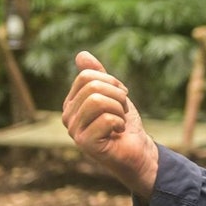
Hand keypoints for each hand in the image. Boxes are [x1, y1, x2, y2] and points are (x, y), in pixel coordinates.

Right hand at [61, 52, 158, 196]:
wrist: (138, 151)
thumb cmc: (125, 124)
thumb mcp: (114, 94)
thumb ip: (98, 75)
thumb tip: (81, 54)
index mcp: (72, 102)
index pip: (86, 76)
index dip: (112, 82)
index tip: (121, 97)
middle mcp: (67, 116)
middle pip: (92, 86)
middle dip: (117, 96)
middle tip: (122, 111)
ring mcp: (74, 130)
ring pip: (98, 101)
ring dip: (119, 109)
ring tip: (120, 121)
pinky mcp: (85, 143)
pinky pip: (106, 119)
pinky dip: (120, 123)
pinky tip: (118, 133)